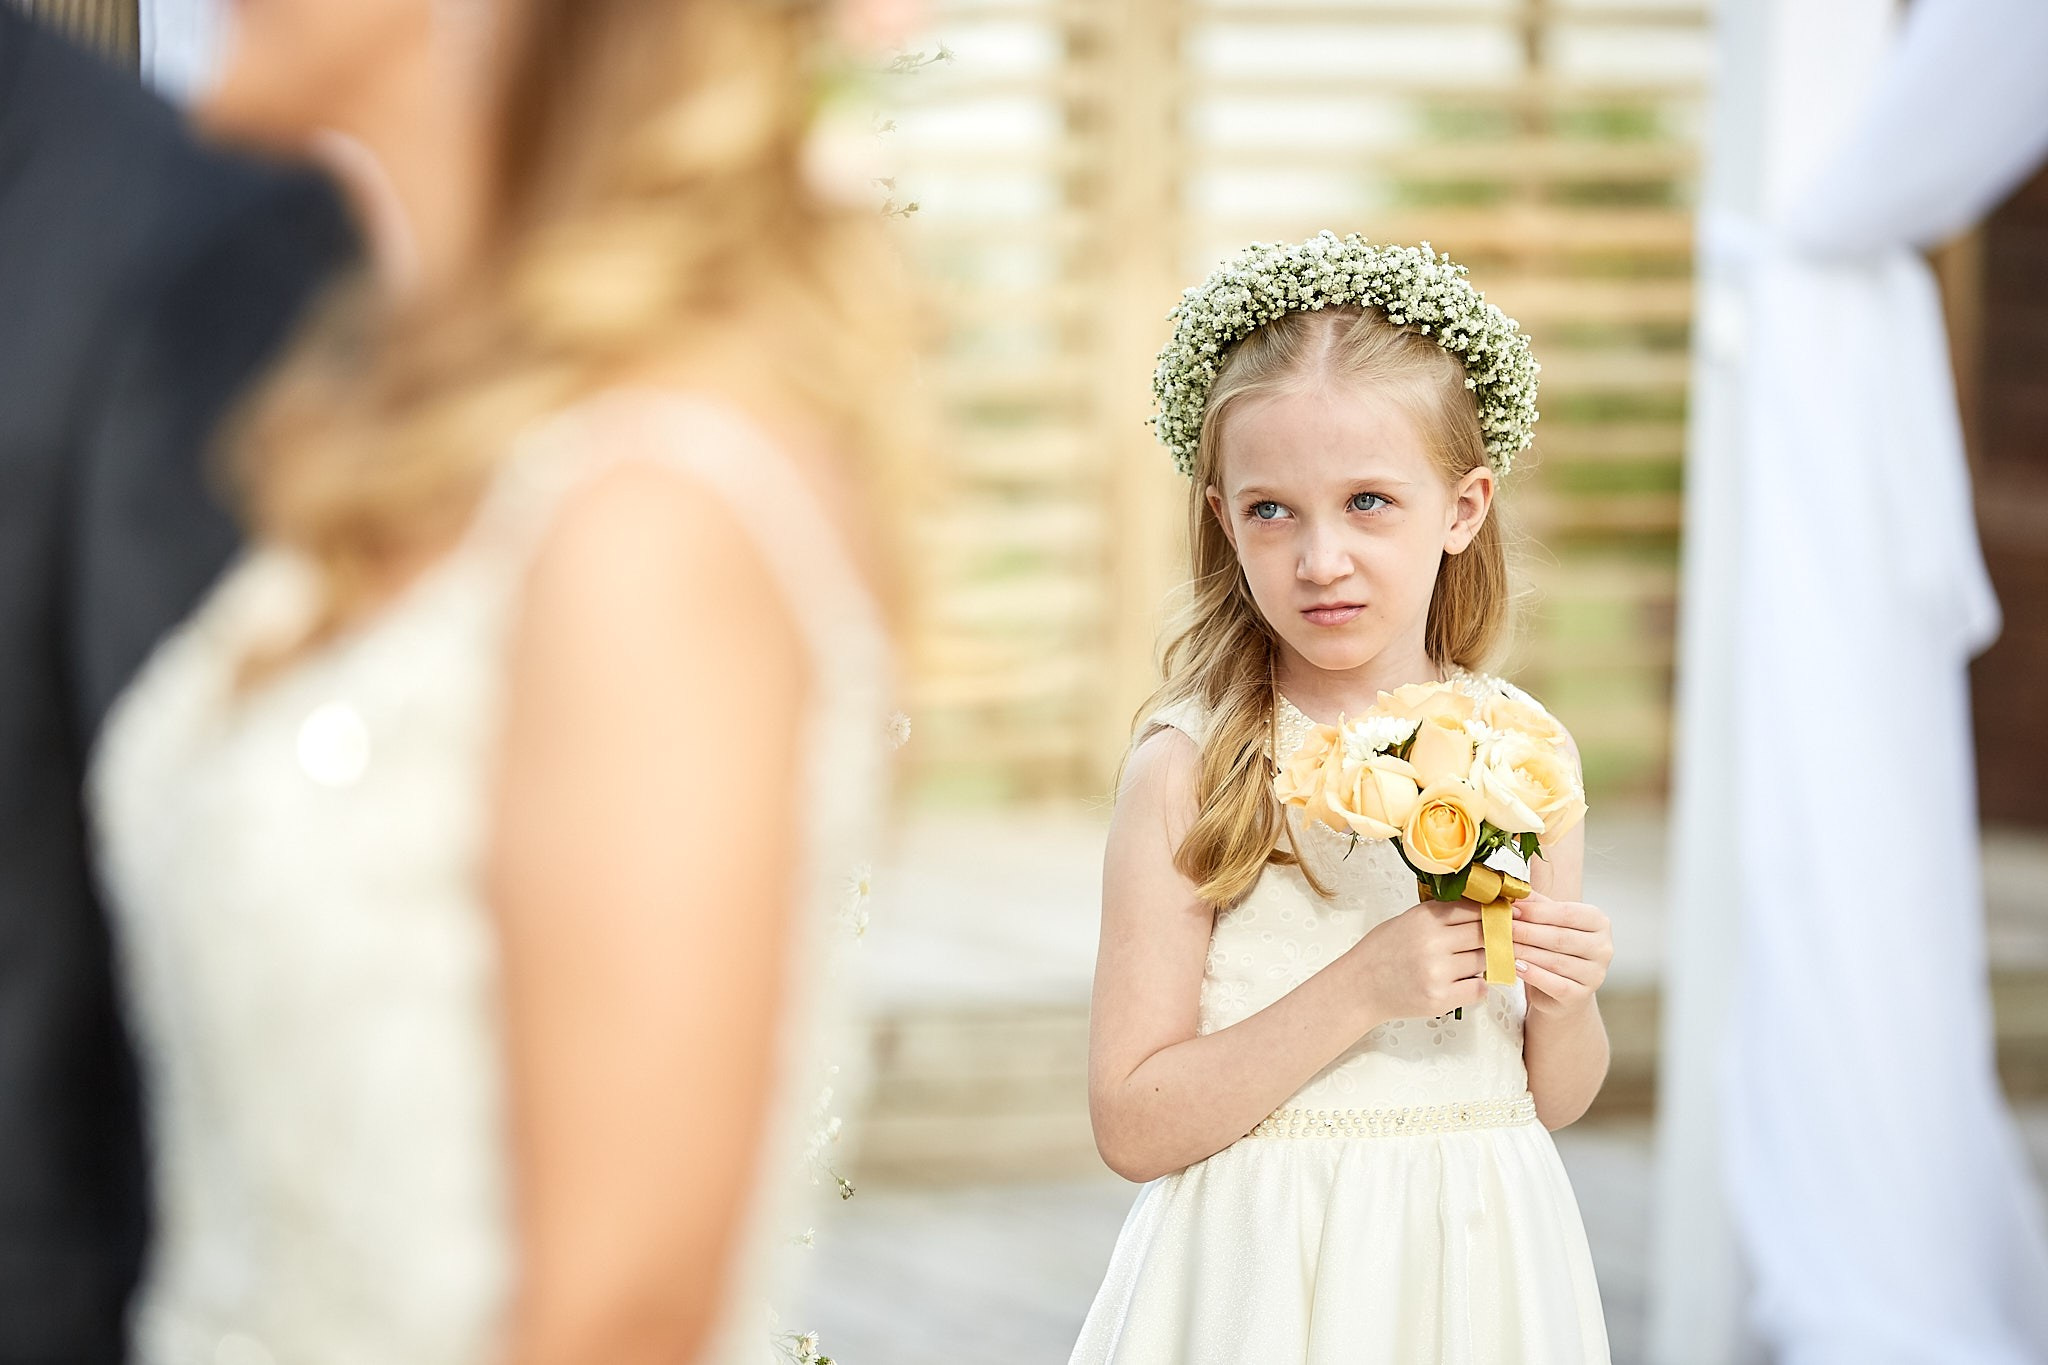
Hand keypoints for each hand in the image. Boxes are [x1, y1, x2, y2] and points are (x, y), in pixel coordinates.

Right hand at [1349, 899, 1489, 1025]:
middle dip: (1495, 937)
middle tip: (1499, 940)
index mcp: (1424, 918)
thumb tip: (1482, 910)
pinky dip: (1478, 986)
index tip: (1502, 917)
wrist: (1360, 987)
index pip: (1474, 910)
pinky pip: (1479, 988)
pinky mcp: (1440, 998)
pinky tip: (1466, 982)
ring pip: (1485, 961)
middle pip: (1484, 934)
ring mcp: (1437, 972)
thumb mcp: (1407, 921)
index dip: (1492, 914)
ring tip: (1474, 962)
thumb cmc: (1382, 952)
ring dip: (1486, 962)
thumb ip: (1441, 916)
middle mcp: (1433, 942)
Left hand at [1509, 890, 1611, 1015]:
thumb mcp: (1549, 922)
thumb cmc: (1554, 949)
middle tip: (1501, 928)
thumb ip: (1536, 905)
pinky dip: (1533, 975)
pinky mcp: (1582, 996)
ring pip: (1555, 961)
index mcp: (1599, 922)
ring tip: (1502, 946)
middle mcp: (1603, 948)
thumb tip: (1513, 890)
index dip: (1537, 911)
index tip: (1511, 909)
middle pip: (1560, 937)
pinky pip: (1555, 984)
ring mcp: (1595, 974)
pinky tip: (1515, 967)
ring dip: (1525, 952)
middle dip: (1527, 932)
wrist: (1561, 991)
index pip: (1567, 913)